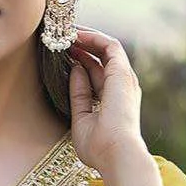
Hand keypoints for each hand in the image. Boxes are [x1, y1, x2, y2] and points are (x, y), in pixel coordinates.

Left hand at [66, 25, 147, 181]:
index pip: (97, 74)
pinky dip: (93, 38)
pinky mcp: (122, 73)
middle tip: (61, 38)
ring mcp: (124, 79)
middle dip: (82, 46)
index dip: (80, 62)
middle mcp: (121, 87)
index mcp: (113, 101)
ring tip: (65, 31)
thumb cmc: (99, 148)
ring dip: (87, 38)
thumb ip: (79, 95)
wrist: (116, 154)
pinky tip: (75, 35)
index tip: (62, 55)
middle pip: (102, 59)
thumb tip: (74, 69)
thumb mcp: (81, 119)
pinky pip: (110, 45)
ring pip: (107, 48)